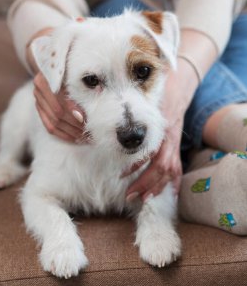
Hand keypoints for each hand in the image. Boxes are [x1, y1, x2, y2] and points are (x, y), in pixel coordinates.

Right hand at [34, 72, 87, 142]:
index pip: (59, 99)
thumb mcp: (77, 71)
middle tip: (89, 132)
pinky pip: (49, 127)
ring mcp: (38, 100)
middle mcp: (39, 89)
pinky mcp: (39, 110)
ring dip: (71, 132)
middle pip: (57, 113)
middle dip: (75, 124)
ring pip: (53, 122)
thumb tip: (100, 90)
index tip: (84, 119)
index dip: (72, 110)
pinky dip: (63, 135)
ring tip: (86, 137)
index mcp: (48, 77)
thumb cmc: (71, 68)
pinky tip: (76, 139)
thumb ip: (87, 80)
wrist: (54, 66)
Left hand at [125, 56, 199, 201]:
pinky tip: (169, 194)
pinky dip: (173, 182)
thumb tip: (106, 123)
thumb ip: (130, 114)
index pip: (149, 152)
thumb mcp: (143, 100)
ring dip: (157, 187)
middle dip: (145, 183)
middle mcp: (169, 138)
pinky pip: (178, 168)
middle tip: (129, 195)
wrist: (177, 87)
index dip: (136, 166)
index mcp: (159, 128)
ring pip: (170, 171)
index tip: (121, 175)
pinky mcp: (177, 146)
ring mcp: (175, 143)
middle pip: (160, 167)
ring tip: (144, 199)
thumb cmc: (156, 93)